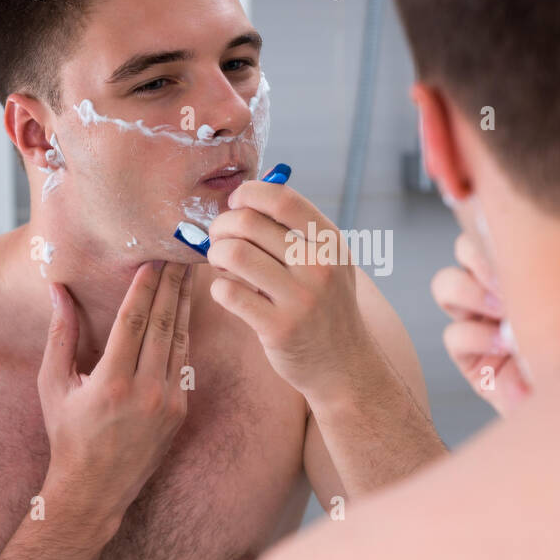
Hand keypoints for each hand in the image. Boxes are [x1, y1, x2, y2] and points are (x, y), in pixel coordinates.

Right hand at [38, 261, 192, 534]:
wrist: (95, 489)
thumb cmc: (66, 434)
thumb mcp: (53, 384)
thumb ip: (59, 335)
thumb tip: (57, 290)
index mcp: (112, 383)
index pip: (134, 321)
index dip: (145, 287)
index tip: (152, 259)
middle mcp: (146, 392)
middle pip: (164, 324)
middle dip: (172, 286)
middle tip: (180, 254)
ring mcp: (169, 402)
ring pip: (180, 341)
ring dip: (185, 304)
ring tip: (189, 274)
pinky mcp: (181, 410)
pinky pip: (185, 362)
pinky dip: (185, 334)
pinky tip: (186, 310)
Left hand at [205, 181, 373, 402]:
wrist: (343, 366)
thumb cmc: (326, 306)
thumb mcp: (329, 262)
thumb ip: (296, 231)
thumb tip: (243, 199)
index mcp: (330, 242)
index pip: (283, 199)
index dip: (249, 193)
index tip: (236, 202)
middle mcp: (319, 266)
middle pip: (249, 223)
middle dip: (221, 225)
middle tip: (218, 237)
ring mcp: (300, 299)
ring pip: (234, 254)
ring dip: (215, 253)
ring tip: (220, 263)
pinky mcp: (278, 328)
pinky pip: (228, 292)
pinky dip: (219, 286)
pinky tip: (228, 291)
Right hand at [431, 233, 528, 414]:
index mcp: (521, 265)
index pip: (494, 225)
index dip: (494, 226)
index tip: (523, 244)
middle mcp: (493, 287)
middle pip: (464, 248)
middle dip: (481, 258)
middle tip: (509, 278)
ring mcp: (477, 320)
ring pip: (446, 284)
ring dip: (473, 293)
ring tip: (503, 311)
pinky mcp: (469, 357)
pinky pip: (455, 335)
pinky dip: (479, 338)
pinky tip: (505, 346)